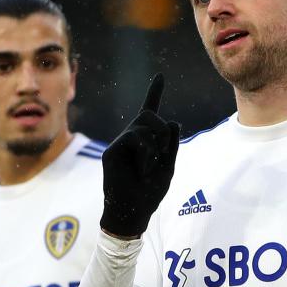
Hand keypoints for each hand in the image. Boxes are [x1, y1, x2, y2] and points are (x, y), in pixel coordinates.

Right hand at [100, 74, 179, 237]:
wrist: (133, 212)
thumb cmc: (150, 193)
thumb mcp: (168, 166)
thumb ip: (172, 144)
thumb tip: (174, 121)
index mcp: (146, 141)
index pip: (149, 111)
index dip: (154, 92)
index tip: (160, 75)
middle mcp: (131, 138)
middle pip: (148, 114)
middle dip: (162, 129)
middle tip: (164, 150)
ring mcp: (120, 144)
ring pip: (143, 124)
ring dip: (156, 144)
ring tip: (151, 166)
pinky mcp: (112, 152)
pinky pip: (134, 138)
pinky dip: (146, 153)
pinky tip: (143, 169)